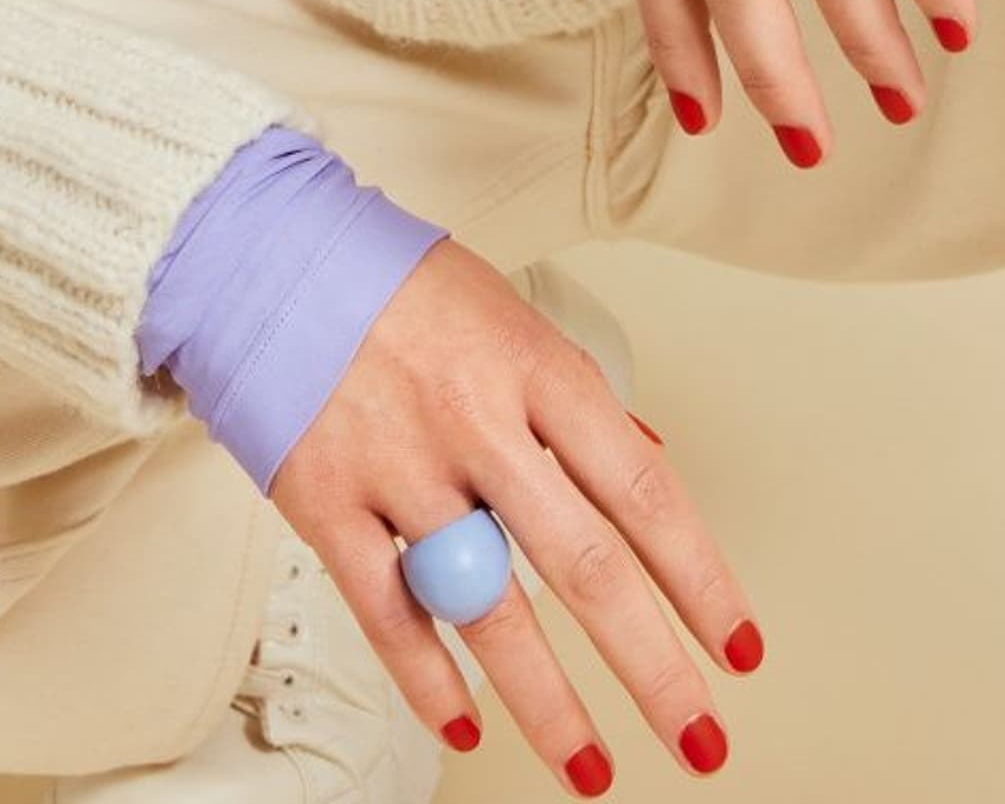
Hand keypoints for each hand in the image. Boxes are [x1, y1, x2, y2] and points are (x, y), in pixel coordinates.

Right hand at [266, 235, 759, 781]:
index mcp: (533, 364)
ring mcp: (399, 465)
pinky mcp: (327, 502)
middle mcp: (474, 419)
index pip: (641, 489)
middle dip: (653, 666)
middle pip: (584, 564)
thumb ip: (574, 402)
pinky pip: (387, 612)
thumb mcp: (510, 316)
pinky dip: (429, 680)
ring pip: (488, 609)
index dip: (699, 577)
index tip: (737, 645)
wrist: (267, 252)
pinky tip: (466, 724)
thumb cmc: (401, 288)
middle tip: (700, 737)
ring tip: (592, 772)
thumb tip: (648, 467)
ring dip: (551, 706)